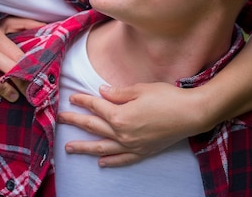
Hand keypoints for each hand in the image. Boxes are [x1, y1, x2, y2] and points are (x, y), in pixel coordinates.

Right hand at [0, 17, 43, 101]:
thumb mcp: (1, 26)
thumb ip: (22, 25)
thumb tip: (45, 24)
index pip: (16, 56)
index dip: (28, 70)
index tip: (36, 78)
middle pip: (7, 69)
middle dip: (21, 84)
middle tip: (29, 92)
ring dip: (6, 92)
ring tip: (14, 97)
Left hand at [57, 82, 211, 166]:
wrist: (191, 114)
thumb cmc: (167, 98)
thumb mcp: (140, 89)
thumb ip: (118, 93)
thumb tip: (102, 91)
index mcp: (120, 115)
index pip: (96, 106)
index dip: (83, 100)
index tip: (72, 97)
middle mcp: (122, 133)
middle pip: (93, 127)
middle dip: (75, 121)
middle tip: (60, 119)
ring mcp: (132, 145)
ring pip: (102, 147)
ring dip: (83, 147)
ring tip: (69, 148)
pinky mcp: (142, 152)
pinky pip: (122, 159)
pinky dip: (110, 161)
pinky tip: (100, 162)